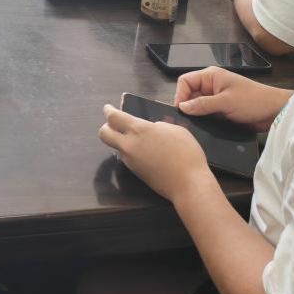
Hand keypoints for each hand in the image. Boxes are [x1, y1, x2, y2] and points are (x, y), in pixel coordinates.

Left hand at [99, 103, 214, 202]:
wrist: (189, 185)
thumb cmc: (187, 154)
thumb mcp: (176, 130)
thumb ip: (159, 127)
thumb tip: (152, 129)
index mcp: (139, 130)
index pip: (114, 117)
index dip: (108, 111)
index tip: (108, 108)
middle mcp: (129, 145)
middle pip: (104, 134)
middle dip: (106, 127)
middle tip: (114, 125)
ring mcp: (131, 161)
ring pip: (116, 147)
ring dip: (121, 142)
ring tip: (138, 141)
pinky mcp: (136, 173)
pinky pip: (127, 159)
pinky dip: (131, 153)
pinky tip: (146, 154)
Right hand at [174, 67, 290, 132]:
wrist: (275, 112)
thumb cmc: (252, 101)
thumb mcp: (225, 102)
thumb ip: (202, 104)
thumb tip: (182, 107)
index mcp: (210, 76)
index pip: (185, 81)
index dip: (180, 94)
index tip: (181, 110)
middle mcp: (211, 85)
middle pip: (190, 94)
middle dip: (188, 106)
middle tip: (188, 120)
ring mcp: (216, 98)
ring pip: (197, 105)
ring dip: (197, 114)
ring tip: (196, 124)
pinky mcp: (222, 110)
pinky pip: (207, 113)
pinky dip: (205, 119)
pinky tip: (205, 126)